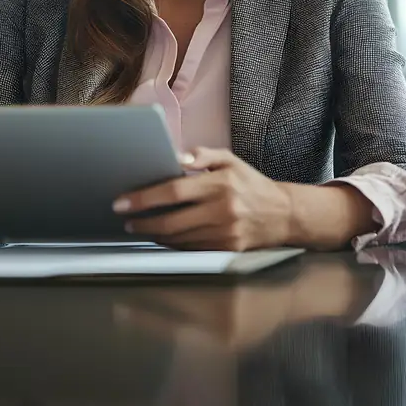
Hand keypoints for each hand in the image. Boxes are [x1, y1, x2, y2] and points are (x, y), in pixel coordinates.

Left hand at [113, 147, 292, 250]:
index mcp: (220, 184)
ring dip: (154, 234)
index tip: (122, 202)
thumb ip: (203, 155)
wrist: (283, 214)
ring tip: (139, 227)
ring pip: (178, 239)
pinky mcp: (228, 250)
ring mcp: (225, 233)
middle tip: (126, 220)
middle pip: (171, 221)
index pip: (173, 192)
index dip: (144, 198)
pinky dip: (173, 244)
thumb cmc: (250, 184)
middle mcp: (222, 210)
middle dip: (143, 222)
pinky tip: (162, 236)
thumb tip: (176, 157)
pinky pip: (191, 249)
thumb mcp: (230, 160)